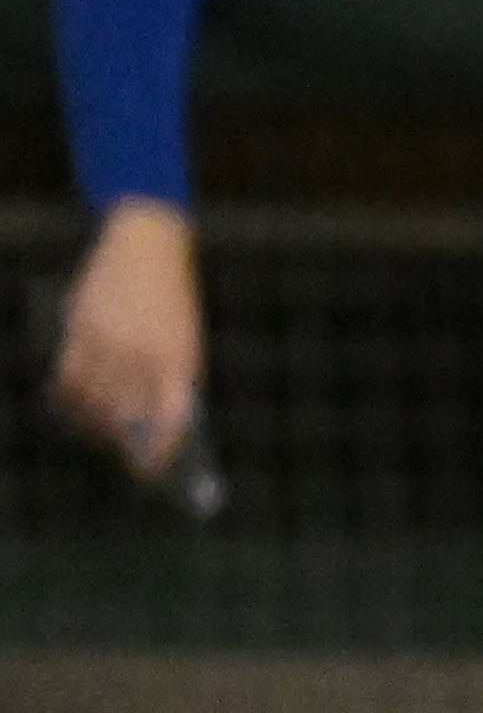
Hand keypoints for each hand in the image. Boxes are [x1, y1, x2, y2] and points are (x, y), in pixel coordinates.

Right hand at [42, 204, 204, 488]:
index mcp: (178, 357)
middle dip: (124, 442)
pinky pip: (66, 382)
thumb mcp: (186, 337)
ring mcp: (106, 344)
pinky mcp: (78, 332)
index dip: (159, 450)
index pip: (168, 419)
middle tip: (125, 452)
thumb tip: (148, 425)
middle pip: (123, 418)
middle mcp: (141, 354)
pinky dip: (70, 402)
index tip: (155, 469)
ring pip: (90, 404)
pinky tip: (77, 408)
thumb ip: (171, 378)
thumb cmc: (173, 296)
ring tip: (102, 432)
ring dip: (94, 425)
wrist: (147, 243)